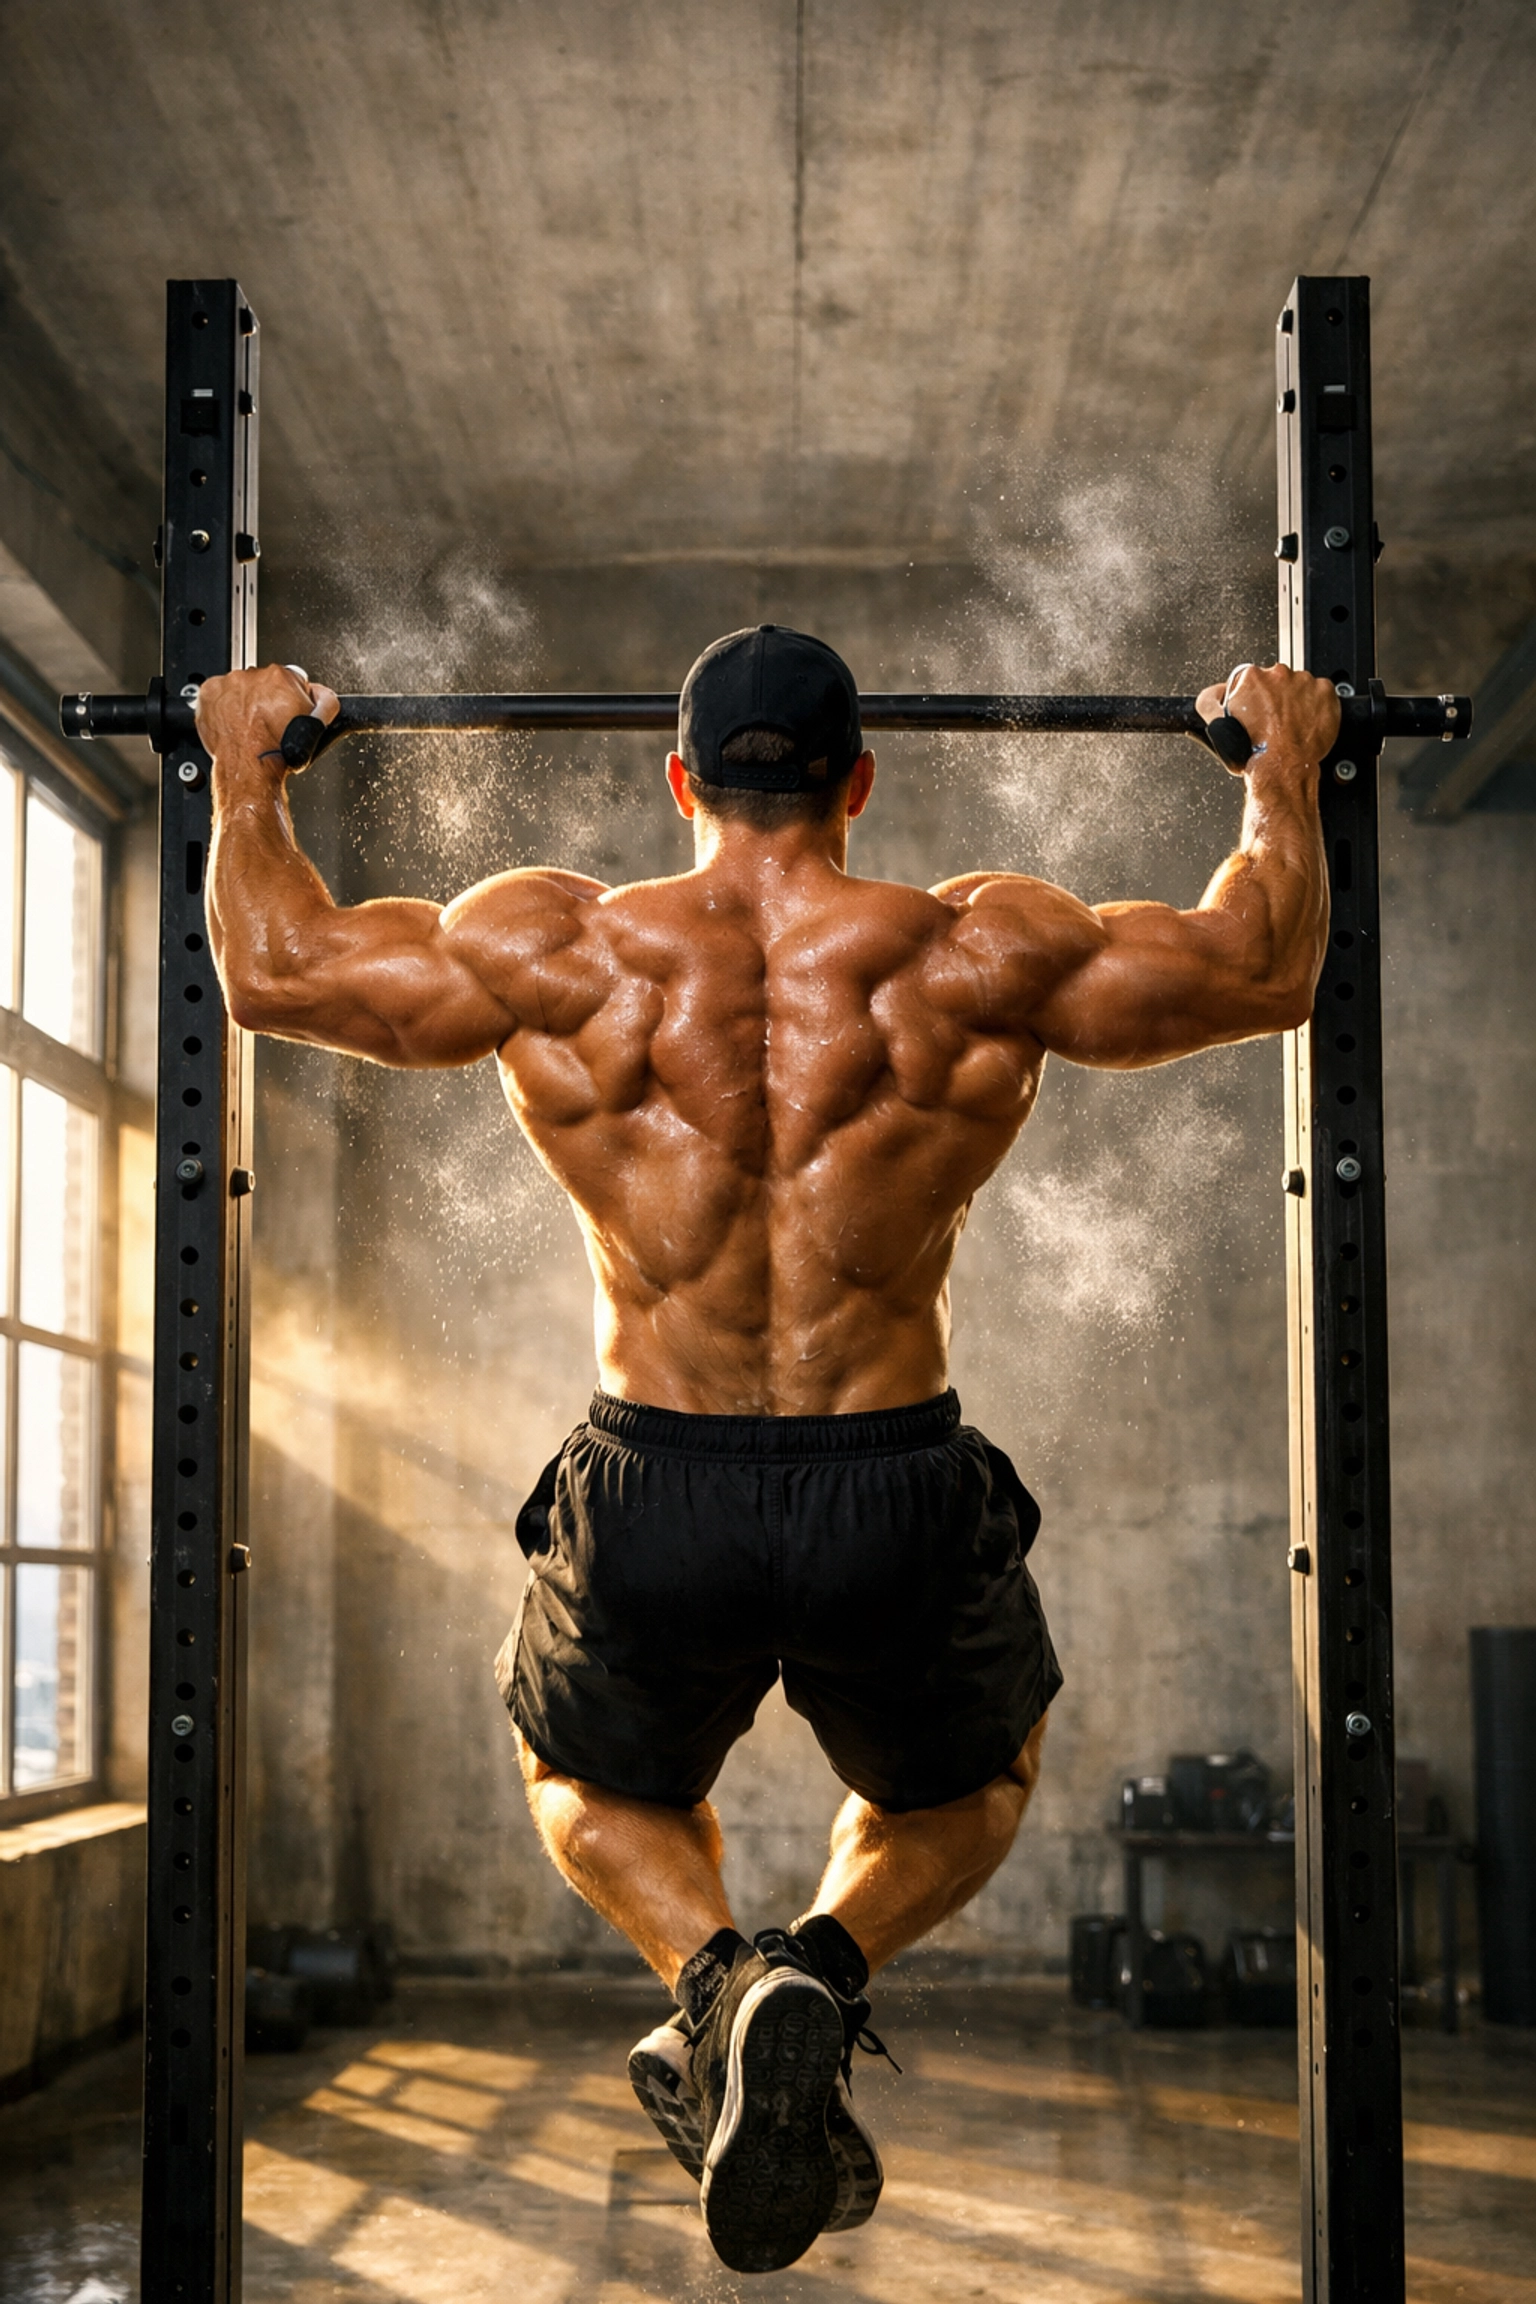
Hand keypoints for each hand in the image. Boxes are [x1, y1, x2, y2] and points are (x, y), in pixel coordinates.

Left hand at [195, 663, 339, 772]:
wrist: (251, 767)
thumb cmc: (278, 751)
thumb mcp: (317, 726)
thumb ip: (326, 701)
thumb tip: (322, 693)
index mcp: (281, 676)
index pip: (290, 679)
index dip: (291, 698)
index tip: (287, 711)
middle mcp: (254, 675)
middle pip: (263, 683)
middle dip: (266, 699)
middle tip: (267, 722)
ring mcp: (229, 683)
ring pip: (239, 688)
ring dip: (244, 702)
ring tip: (249, 726)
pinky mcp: (209, 693)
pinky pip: (217, 694)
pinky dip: (222, 706)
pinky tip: (232, 722)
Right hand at [1195, 663, 1340, 773]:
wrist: (1282, 766)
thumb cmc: (1255, 751)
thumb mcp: (1217, 726)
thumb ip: (1209, 702)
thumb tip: (1212, 694)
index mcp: (1250, 677)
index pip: (1250, 679)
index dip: (1253, 697)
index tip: (1256, 710)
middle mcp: (1277, 674)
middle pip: (1276, 681)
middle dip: (1276, 698)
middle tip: (1273, 721)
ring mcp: (1303, 681)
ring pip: (1299, 686)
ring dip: (1296, 702)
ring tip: (1291, 724)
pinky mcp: (1324, 691)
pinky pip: (1322, 693)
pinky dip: (1318, 706)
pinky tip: (1308, 722)